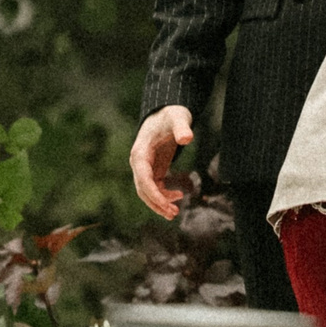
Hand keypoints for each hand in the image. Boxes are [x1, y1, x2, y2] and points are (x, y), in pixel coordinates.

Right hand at [130, 105, 194, 219]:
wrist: (167, 112)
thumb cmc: (171, 115)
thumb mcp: (178, 118)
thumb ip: (182, 128)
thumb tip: (187, 138)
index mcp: (140, 152)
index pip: (142, 178)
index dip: (153, 193)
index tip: (166, 204)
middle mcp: (139, 162)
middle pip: (142, 189)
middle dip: (156, 203)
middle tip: (173, 214)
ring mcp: (144, 167)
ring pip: (147, 191)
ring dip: (159, 203)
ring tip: (174, 213)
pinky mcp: (153, 169)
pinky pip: (155, 187)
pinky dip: (164, 196)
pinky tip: (178, 196)